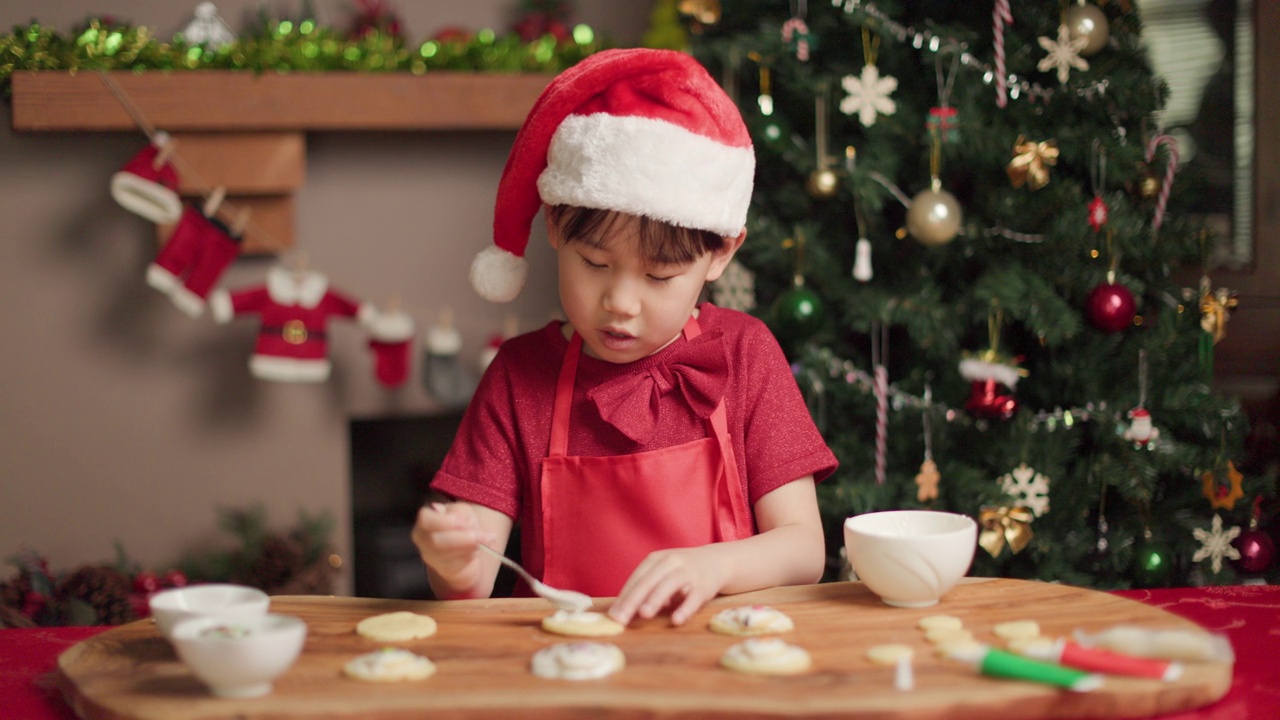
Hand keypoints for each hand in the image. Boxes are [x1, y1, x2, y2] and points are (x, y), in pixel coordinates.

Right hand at [411, 502, 496, 594]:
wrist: (464, 548)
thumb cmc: (460, 525)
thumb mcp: (462, 512)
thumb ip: (461, 513)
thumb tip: (464, 523)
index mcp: (425, 520)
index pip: (425, 519)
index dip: (445, 521)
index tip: (465, 522)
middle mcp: (423, 540)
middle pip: (436, 541)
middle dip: (462, 537)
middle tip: (481, 534)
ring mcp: (431, 557)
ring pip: (447, 555)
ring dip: (470, 547)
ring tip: (486, 539)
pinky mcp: (444, 570)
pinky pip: (457, 565)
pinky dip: (471, 556)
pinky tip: (477, 550)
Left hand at [607, 545, 728, 626]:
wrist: (717, 561)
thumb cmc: (682, 571)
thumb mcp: (663, 573)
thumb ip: (647, 589)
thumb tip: (626, 611)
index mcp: (656, 559)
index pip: (636, 578)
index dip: (624, 596)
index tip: (612, 615)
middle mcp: (671, 562)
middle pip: (648, 582)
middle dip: (632, 601)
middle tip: (620, 619)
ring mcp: (688, 573)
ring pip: (669, 585)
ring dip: (655, 599)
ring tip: (643, 615)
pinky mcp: (704, 586)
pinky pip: (693, 598)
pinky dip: (684, 609)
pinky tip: (676, 620)